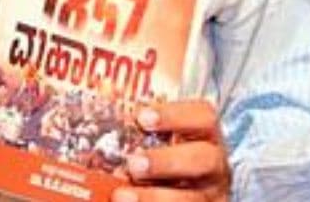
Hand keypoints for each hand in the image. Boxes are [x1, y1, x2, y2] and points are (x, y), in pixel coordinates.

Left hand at [113, 99, 228, 201]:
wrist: (175, 193)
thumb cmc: (162, 164)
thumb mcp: (159, 146)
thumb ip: (140, 138)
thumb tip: (95, 123)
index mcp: (207, 138)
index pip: (203, 117)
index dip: (175, 115)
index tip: (142, 117)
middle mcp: (214, 167)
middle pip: (202, 159)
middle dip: (167, 161)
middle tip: (133, 163)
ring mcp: (208, 197)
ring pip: (190, 199)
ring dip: (154, 197)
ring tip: (121, 195)